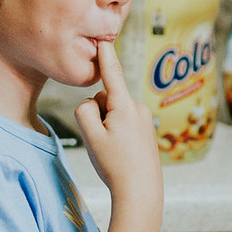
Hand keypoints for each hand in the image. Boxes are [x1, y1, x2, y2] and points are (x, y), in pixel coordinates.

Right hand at [74, 39, 161, 216]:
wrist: (141, 192)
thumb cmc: (115, 166)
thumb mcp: (90, 136)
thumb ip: (85, 111)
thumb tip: (92, 103)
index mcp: (125, 106)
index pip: (112, 74)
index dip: (105, 55)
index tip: (102, 38)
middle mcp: (138, 108)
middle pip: (106, 100)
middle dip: (99, 114)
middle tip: (103, 142)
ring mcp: (144, 120)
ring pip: (114, 114)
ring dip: (107, 126)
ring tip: (114, 151)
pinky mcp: (146, 131)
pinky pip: (123, 125)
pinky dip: (117, 135)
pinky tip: (122, 154)